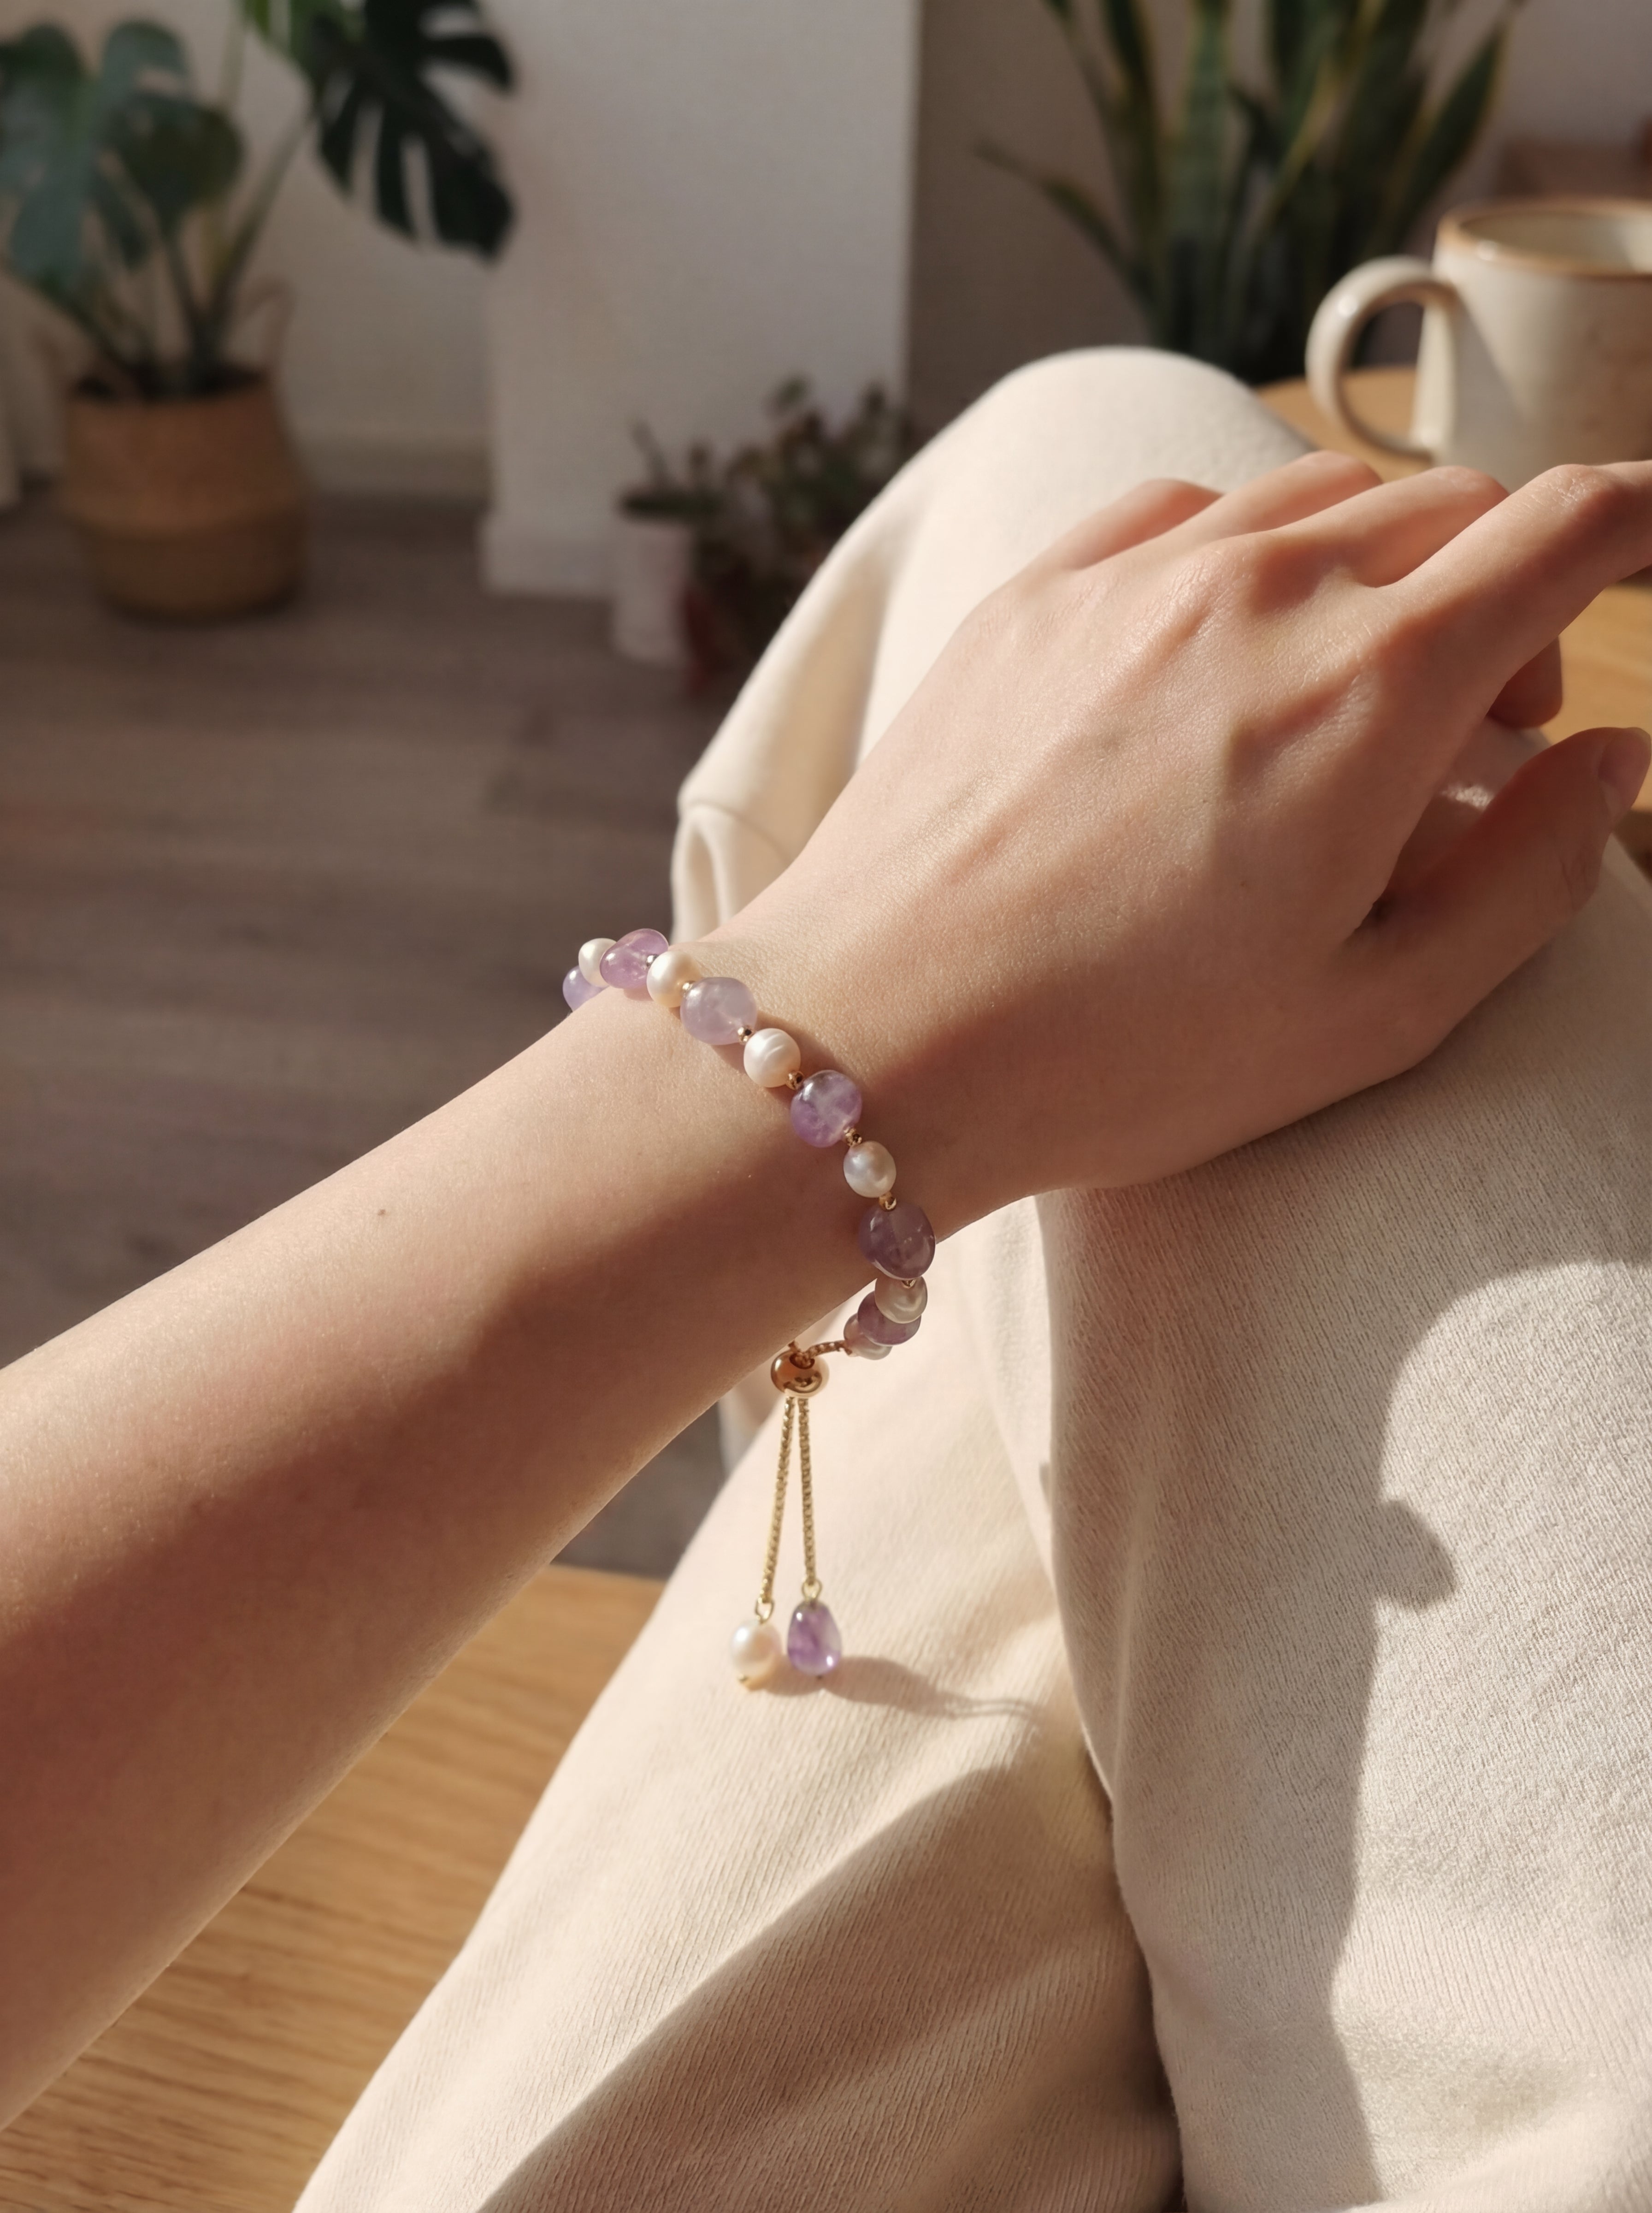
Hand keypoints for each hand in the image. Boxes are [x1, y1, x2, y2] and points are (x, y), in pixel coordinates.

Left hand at [727, 452, 1651, 1226]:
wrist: (877, 1038)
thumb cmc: (1123, 1058)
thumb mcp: (1373, 1013)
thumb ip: (1527, 876)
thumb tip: (1612, 762)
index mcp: (1374, 691)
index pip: (1564, 529)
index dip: (1633, 533)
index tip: (1641, 564)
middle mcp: (1260, 591)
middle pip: (1449, 509)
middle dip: (1505, 593)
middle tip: (1478, 730)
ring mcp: (1133, 577)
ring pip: (1317, 500)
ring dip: (1375, 572)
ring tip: (1343, 700)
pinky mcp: (1034, 594)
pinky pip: (1181, 513)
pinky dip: (1242, 557)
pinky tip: (1220, 658)